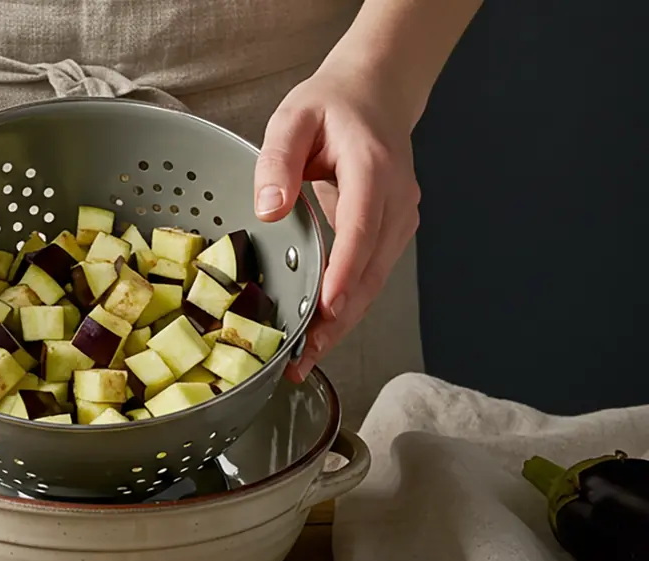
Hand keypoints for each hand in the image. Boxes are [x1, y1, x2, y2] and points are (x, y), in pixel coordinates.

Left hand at [253, 60, 420, 381]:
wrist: (376, 92)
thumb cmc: (331, 106)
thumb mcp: (292, 118)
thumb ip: (276, 161)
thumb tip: (270, 210)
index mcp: (373, 168)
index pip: (362, 227)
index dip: (345, 271)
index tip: (327, 308)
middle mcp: (396, 199)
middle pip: (372, 269)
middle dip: (339, 319)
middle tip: (303, 357)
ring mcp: (400, 218)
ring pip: (374, 281)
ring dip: (343, 322)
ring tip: (306, 357)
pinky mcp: (393, 232)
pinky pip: (371, 275)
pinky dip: (348, 306)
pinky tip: (321, 330)